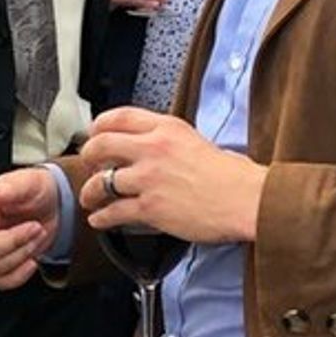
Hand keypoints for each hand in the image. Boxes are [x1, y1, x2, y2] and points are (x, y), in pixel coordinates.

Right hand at [0, 167, 58, 290]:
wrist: (53, 205)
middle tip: (36, 226)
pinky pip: (3, 281)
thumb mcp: (28, 181)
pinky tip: (32, 259)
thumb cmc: (34, 190)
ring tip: (37, 233)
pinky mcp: (2, 265)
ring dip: (24, 253)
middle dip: (15, 242)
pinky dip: (21, 275)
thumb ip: (11, 188)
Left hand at [76, 107, 264, 245]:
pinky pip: (113, 212)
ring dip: (90, 192)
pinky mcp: (151, 207)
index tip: (94, 133)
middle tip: (87, 165)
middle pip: (101, 144)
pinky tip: (99, 220)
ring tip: (90, 198)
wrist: (247, 200)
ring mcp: (149, 178)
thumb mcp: (197, 141)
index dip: (99, 126)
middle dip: (88, 156)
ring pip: (101, 181)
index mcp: (166, 128)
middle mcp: (153, 148)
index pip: (119, 116)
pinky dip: (101, 218)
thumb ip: (169, 141)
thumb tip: (152, 148)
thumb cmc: (232, 176)